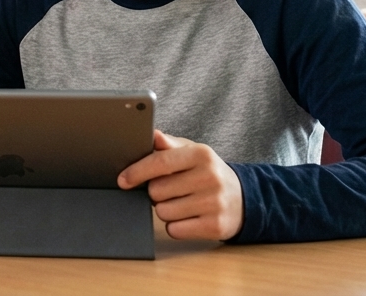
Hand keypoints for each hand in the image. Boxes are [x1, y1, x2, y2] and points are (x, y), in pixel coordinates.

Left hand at [117, 130, 243, 240]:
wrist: (242, 199)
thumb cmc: (207, 173)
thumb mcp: (191, 153)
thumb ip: (169, 145)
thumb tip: (152, 134)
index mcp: (201, 154)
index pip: (160, 162)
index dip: (137, 172)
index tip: (123, 180)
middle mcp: (210, 177)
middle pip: (157, 191)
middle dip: (155, 193)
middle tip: (169, 190)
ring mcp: (214, 203)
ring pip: (163, 212)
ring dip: (165, 210)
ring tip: (181, 203)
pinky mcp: (215, 226)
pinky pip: (175, 230)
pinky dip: (175, 226)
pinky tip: (188, 217)